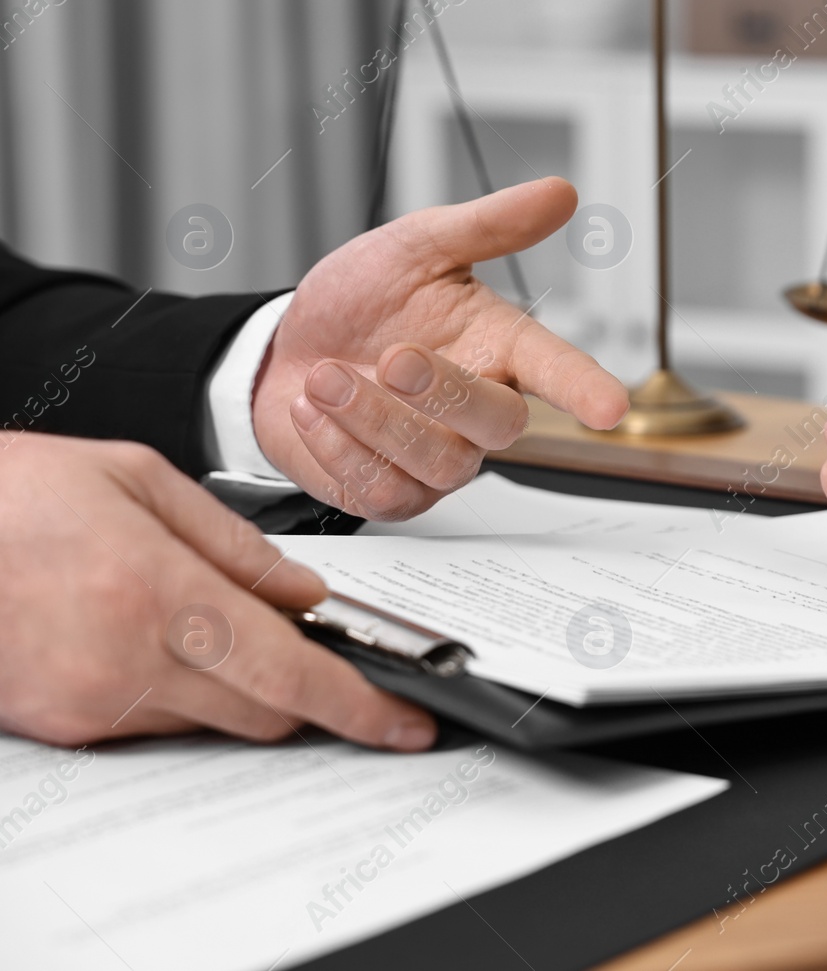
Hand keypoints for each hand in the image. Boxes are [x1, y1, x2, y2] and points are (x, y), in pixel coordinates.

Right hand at [0, 433, 435, 748]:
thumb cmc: (12, 495)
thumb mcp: (139, 480)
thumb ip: (238, 545)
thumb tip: (306, 598)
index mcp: (158, 592)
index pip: (290, 675)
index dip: (362, 706)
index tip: (406, 722)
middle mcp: (127, 662)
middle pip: (266, 713)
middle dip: (304, 689)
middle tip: (302, 642)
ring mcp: (91, 705)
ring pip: (213, 721)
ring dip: (235, 683)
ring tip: (189, 611)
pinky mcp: (62, 727)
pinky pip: (155, 723)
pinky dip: (179, 688)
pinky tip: (145, 632)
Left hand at [254, 177, 628, 519]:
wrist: (288, 349)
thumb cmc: (364, 303)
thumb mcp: (417, 246)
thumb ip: (488, 225)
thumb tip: (559, 192)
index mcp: (500, 348)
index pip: (557, 370)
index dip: (584, 389)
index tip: (609, 409)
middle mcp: (479, 410)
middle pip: (500, 424)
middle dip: (444, 393)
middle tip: (393, 358)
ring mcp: (441, 458)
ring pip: (440, 463)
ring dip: (374, 418)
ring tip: (325, 375)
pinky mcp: (394, 492)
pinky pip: (382, 491)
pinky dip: (338, 447)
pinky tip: (312, 409)